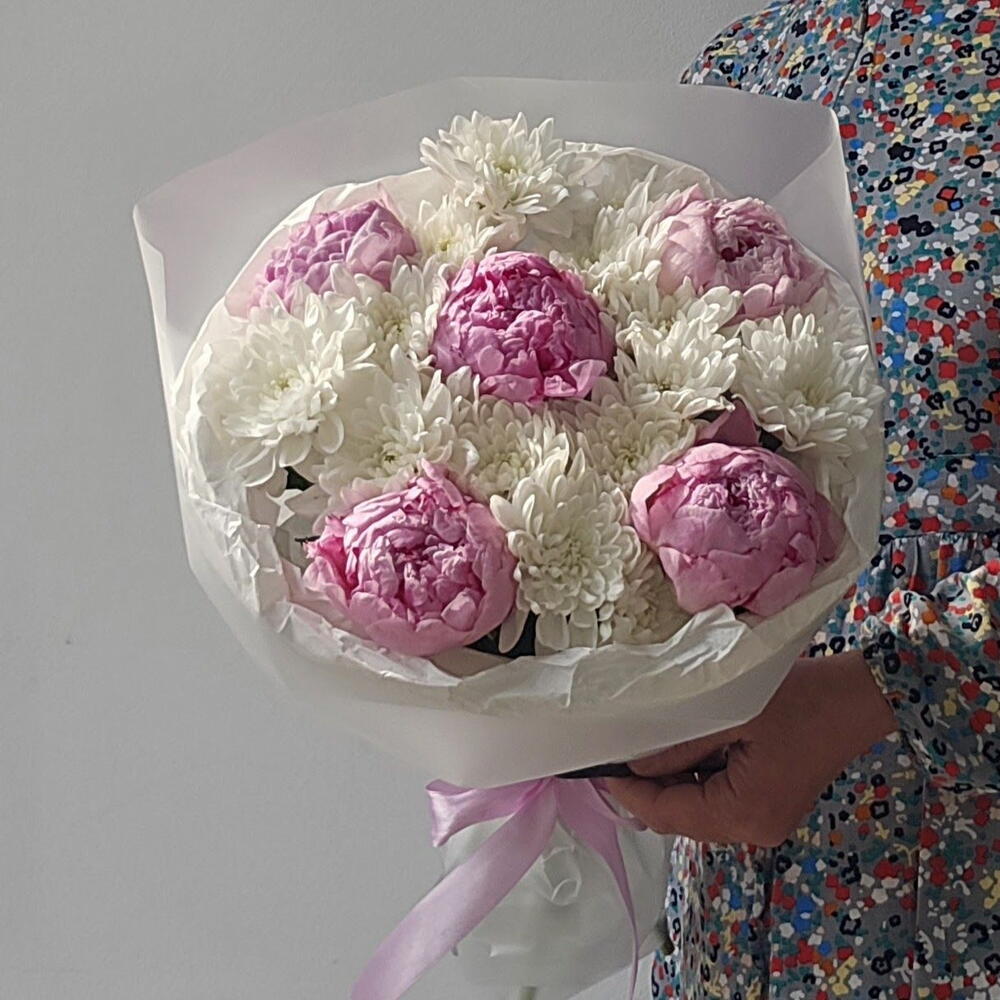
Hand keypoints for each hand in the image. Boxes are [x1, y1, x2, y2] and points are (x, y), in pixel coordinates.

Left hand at [606, 651, 897, 846]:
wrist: (860, 696)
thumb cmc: (802, 699)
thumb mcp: (731, 712)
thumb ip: (679, 744)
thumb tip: (632, 765)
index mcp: (744, 813)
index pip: (667, 814)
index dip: (628, 792)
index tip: (598, 764)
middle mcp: (753, 829)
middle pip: (679, 817)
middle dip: (644, 786)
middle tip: (614, 751)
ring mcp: (762, 820)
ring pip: (695, 807)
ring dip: (668, 779)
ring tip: (643, 743)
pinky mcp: (767, 804)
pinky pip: (715, 796)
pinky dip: (692, 775)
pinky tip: (681, 745)